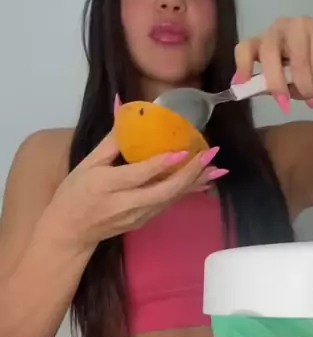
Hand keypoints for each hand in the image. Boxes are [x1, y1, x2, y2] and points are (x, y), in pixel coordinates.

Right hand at [48, 132, 224, 248]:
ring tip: (217, 167)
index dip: (160, 165)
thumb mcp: (88, 163)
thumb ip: (112, 139)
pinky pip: (170, 203)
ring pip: (172, 198)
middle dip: (190, 173)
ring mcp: (139, 216)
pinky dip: (189, 191)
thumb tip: (124, 106)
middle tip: (210, 155)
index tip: (181, 151)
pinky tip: (205, 181)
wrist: (72, 231)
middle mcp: (127, 204)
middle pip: (163, 190)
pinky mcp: (146, 221)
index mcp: (107, 185)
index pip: (138, 175)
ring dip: (196, 182)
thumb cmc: (76, 192)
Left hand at [233, 17, 312, 111]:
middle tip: (284, 101)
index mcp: (264, 43)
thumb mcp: (283, 88)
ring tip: (310, 92)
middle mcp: (278, 29)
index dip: (243, 64)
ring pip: (296, 56)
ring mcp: (299, 24)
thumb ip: (265, 87)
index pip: (246, 47)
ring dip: (304, 82)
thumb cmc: (306, 80)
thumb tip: (244, 91)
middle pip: (269, 50)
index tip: (243, 84)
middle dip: (275, 80)